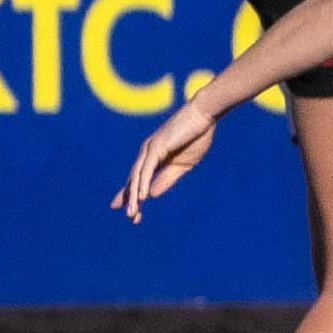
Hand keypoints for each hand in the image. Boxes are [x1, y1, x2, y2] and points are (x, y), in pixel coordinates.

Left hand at [116, 101, 216, 218]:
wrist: (204, 115)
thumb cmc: (196, 137)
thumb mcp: (182, 165)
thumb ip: (166, 179)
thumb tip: (152, 194)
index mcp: (154, 156)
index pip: (139, 178)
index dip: (132, 194)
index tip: (128, 210)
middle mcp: (147, 152)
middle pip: (134, 179)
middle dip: (130, 199)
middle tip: (131, 217)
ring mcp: (150, 148)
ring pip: (138, 177)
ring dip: (134, 196)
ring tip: (133, 214)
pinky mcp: (156, 147)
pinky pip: (147, 169)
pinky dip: (143, 183)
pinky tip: (142, 198)